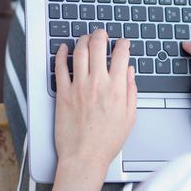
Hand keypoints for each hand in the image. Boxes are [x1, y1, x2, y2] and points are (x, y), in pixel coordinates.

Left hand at [54, 30, 137, 168]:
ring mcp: (78, 86)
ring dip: (83, 40)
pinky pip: (59, 67)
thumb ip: (131, 91)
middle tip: (102, 33)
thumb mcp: (129, 117)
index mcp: (116, 88)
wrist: (84, 157)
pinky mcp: (62, 93)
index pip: (121, 55)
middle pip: (98, 46)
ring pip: (79, 52)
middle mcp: (97, 83)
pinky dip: (61, 54)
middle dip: (101, 34)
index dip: (123, 44)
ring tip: (85, 38)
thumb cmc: (106, 141)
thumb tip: (129, 72)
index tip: (123, 42)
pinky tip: (63, 48)